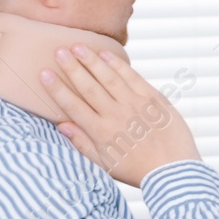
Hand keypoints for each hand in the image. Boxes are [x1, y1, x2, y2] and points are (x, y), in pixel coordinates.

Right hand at [40, 44, 200, 187]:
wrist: (173, 172)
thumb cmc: (138, 171)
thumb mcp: (106, 165)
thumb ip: (83, 144)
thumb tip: (62, 125)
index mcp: (101, 133)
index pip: (73, 106)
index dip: (57, 88)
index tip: (44, 73)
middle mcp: (116, 116)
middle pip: (89, 87)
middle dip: (72, 68)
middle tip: (59, 51)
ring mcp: (136, 105)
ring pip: (109, 78)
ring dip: (92, 61)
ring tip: (78, 46)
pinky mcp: (154, 100)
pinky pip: (133, 78)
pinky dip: (118, 65)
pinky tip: (106, 54)